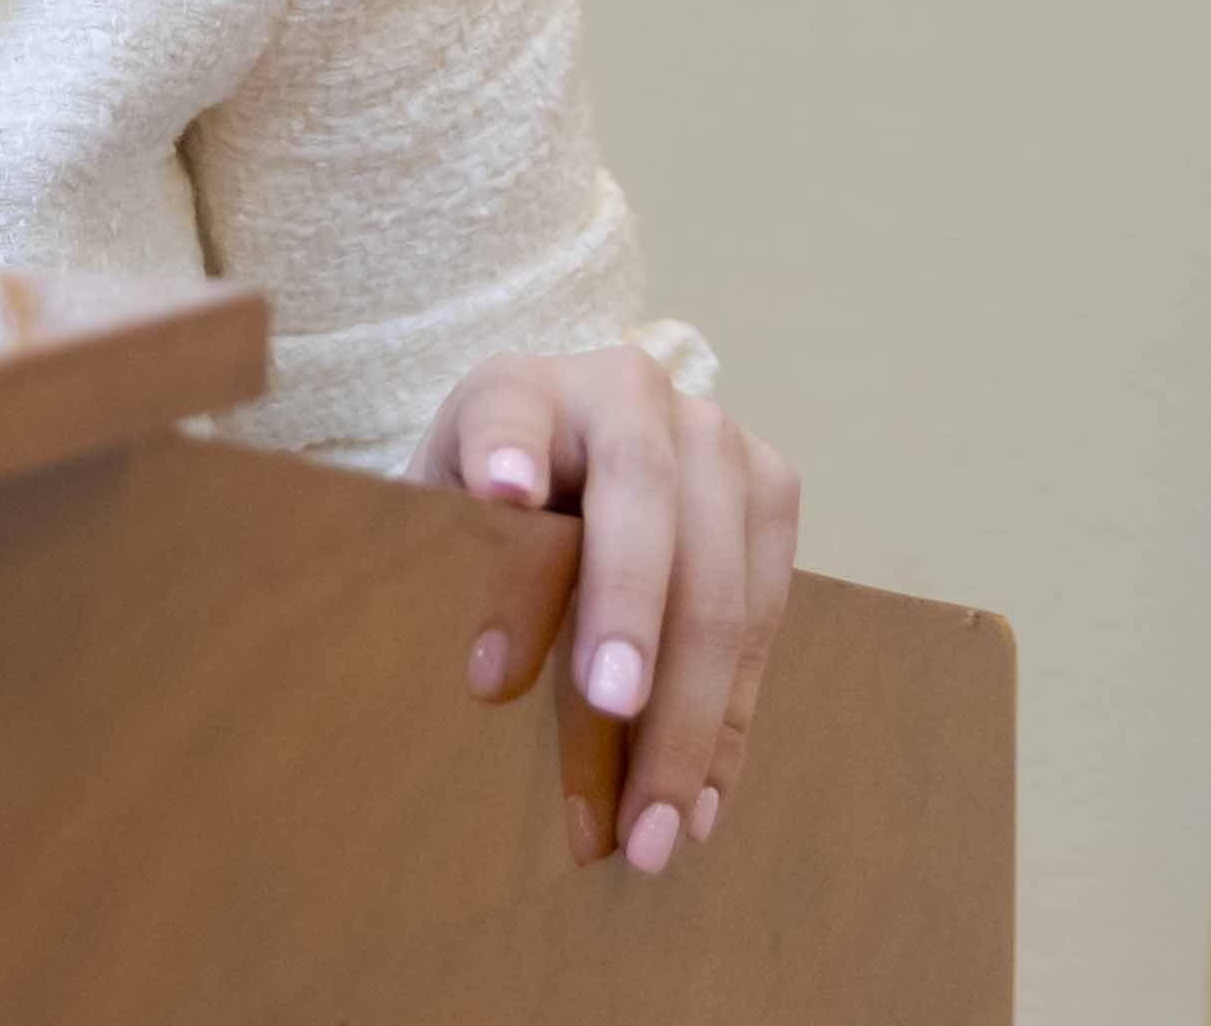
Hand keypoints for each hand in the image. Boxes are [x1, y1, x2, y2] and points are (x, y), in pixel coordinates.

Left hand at [411, 345, 799, 878]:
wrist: (562, 469)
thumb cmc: (478, 521)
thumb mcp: (440, 532)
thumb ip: (454, 574)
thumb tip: (494, 684)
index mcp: (519, 387)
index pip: (508, 416)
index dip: (508, 449)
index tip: (499, 489)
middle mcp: (627, 392)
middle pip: (640, 499)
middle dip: (628, 610)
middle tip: (608, 702)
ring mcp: (714, 438)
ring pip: (718, 576)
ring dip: (690, 712)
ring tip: (649, 824)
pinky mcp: (771, 495)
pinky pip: (764, 620)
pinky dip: (729, 725)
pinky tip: (697, 804)